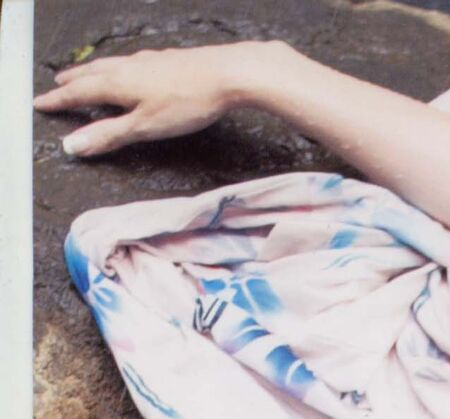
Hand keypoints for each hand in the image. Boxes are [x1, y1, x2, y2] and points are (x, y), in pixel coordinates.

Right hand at [33, 42, 283, 155]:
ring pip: (110, 65)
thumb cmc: (188, 101)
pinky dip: (116, 68)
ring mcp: (147, 62)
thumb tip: (74, 144)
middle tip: (56, 86)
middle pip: (91, 74)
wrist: (226, 73)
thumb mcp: (145, 127)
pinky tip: (127, 70)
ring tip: (83, 75)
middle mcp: (127, 67)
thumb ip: (110, 135)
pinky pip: (130, 63)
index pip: (79, 93)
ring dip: (92, 72)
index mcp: (117, 83)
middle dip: (71, 82)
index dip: (59, 101)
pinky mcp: (165, 61)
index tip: (40, 104)